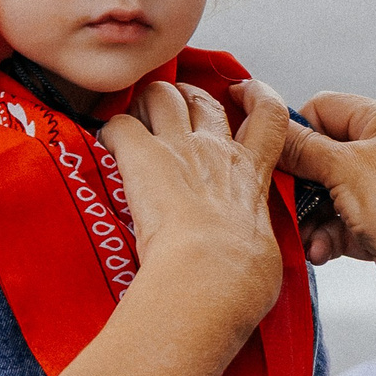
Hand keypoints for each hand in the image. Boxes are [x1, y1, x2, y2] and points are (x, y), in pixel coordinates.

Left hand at [56, 80, 288, 375]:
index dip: (258, 98)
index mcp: (251, 175)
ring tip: (136, 119)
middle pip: (203, 99)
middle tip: (173, 112)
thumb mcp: (264, 256)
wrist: (211, 278)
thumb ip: (253, 241)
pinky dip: (111, 129)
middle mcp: (216, 152)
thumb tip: (248, 259)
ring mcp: (178, 148)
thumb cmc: (240, 280)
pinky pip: (119, 123)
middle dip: (188, 99)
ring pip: (162, 95)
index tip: (246, 96)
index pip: (269, 117)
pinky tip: (106, 145)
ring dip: (147, 103)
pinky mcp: (142, 157)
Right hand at [279, 92, 375, 310]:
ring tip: (304, 237)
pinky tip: (322, 251)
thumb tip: (275, 130)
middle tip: (283, 201)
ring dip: (312, 216)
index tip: (277, 156)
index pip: (327, 108)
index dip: (298, 130)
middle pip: (328, 154)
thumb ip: (304, 148)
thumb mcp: (344, 169)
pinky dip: (330, 235)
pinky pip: (348, 220)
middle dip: (302, 183)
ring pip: (334, 192)